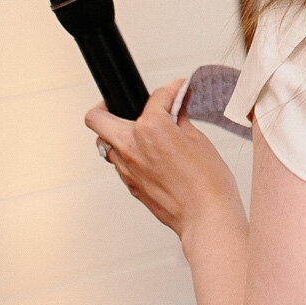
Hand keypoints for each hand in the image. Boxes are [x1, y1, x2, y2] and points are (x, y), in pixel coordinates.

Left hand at [86, 80, 244, 238]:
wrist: (205, 215)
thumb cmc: (208, 182)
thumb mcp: (200, 140)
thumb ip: (181, 120)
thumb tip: (177, 108)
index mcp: (151, 129)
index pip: (155, 98)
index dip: (170, 89)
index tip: (176, 89)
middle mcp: (130, 146)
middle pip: (97, 118)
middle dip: (108, 107)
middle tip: (122, 106)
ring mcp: (126, 167)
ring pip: (105, 142)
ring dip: (118, 134)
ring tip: (141, 134)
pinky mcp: (129, 184)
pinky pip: (119, 162)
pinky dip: (130, 154)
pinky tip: (151, 156)